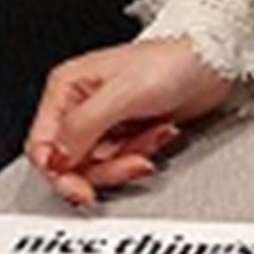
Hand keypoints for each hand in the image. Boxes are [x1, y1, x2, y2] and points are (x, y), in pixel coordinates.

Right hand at [24, 36, 238, 206]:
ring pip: (102, 165)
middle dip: (106, 168)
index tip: (80, 189)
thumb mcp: (122, 94)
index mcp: (67, 90)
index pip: (43, 144)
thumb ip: (84, 126)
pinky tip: (161, 132)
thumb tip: (56, 157)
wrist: (210, 64)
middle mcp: (82, 107)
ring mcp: (106, 123)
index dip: (58, 171)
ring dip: (131, 158)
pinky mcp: (130, 135)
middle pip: (73, 162)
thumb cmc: (169, 64)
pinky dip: (146, 151)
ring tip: (154, 135)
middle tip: (134, 165)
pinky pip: (127, 160)